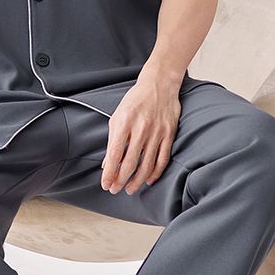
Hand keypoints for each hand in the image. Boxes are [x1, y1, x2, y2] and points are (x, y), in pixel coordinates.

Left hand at [100, 70, 182, 194]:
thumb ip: (112, 140)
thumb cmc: (135, 101)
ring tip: (130, 189)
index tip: (105, 184)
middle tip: (115, 190)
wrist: (159, 84)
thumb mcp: (117, 116)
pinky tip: (148, 180)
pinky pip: (162, 158)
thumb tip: (106, 164)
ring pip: (147, 164)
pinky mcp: (169, 134)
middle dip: (121, 180)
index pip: (114, 154)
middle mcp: (141, 128)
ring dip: (137, 180)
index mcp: (124, 122)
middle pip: (130, 162)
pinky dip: (155, 172)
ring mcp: (157, 132)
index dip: (109, 172)